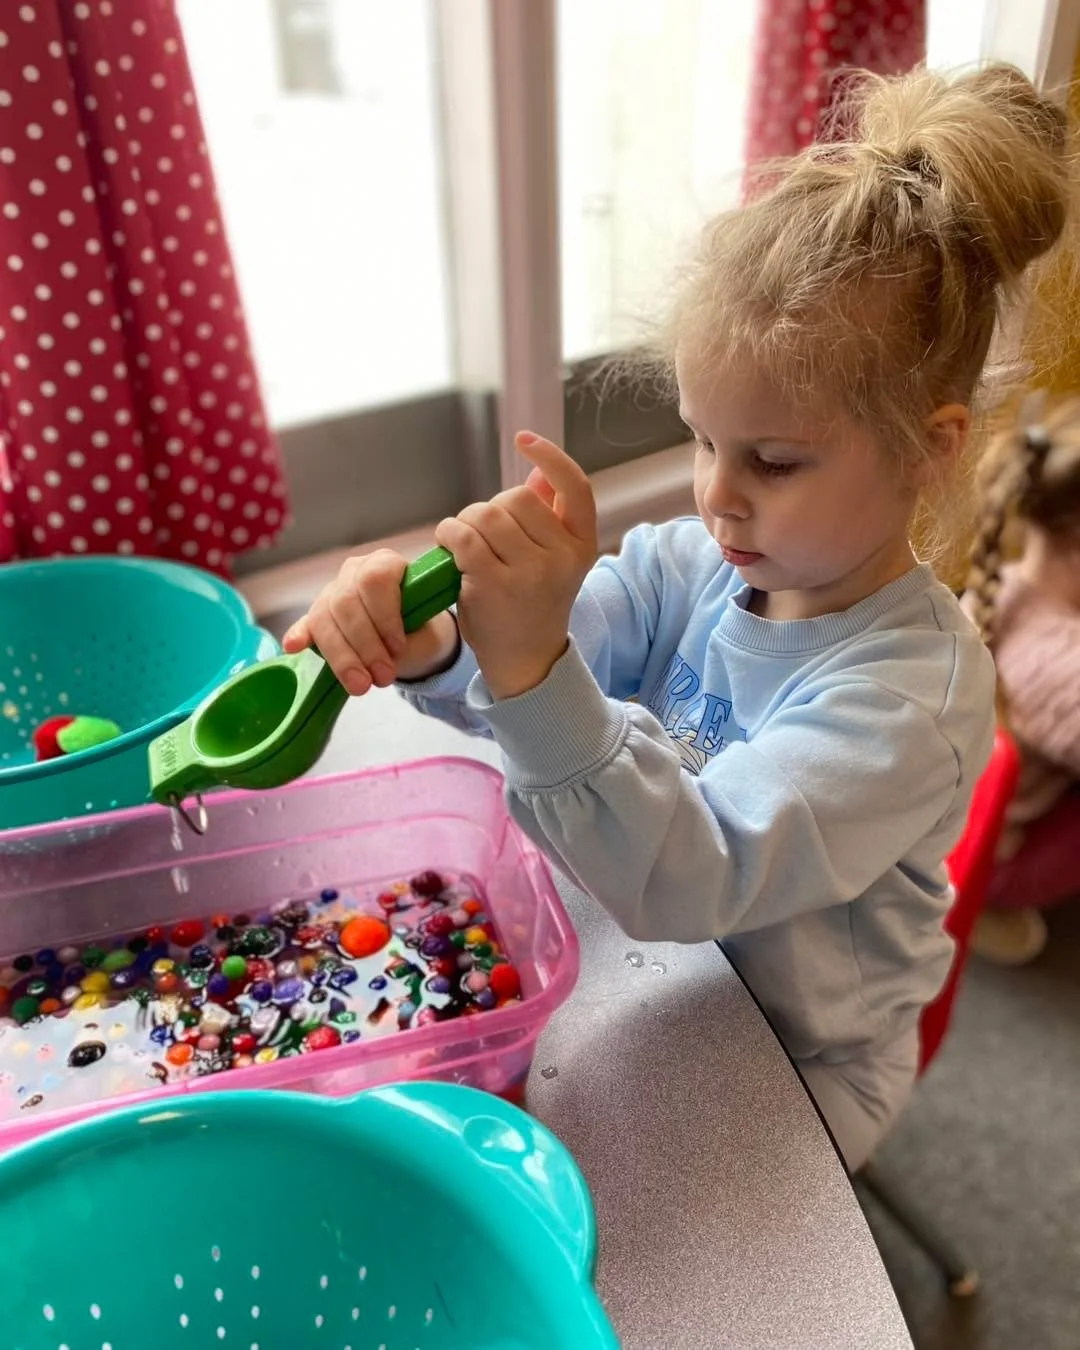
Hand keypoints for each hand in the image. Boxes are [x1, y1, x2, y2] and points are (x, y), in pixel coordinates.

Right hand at [281, 549, 458, 694]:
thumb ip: (411, 636)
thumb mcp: (426, 629)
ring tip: (361, 686)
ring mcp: (332, 593)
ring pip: (325, 618)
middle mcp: (354, 573)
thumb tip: (392, 652)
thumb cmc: (420, 629)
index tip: (398, 648)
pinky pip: (306, 624)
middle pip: (346, 602)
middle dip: (365, 645)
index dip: (384, 616)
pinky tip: (293, 646)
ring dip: (342, 656)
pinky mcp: (318, 617)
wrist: (415, 639)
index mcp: (385, 564)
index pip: (376, 579)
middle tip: (383, 677)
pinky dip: (300, 635)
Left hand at [435, 431, 596, 698]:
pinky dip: (449, 534)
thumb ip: (548, 519)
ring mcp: (530, 572)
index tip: (524, 440)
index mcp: (583, 545)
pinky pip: (463, 536)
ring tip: (465, 545)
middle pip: (516, 498)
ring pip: (486, 514)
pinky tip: (449, 548)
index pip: (576, 487)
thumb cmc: (533, 605)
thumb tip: (538, 472)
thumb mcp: (553, 562)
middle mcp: (563, 557)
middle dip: (492, 509)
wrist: (526, 663)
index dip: (551, 457)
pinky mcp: (494, 585)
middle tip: (484, 536)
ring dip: (466, 523)